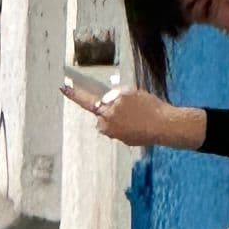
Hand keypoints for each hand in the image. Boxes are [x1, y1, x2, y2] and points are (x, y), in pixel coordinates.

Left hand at [60, 83, 206, 150]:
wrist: (166, 126)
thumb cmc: (151, 107)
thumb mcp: (133, 93)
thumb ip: (117, 95)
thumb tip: (110, 99)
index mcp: (109, 107)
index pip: (88, 99)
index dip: (75, 94)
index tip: (63, 88)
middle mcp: (108, 121)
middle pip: (101, 113)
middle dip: (109, 109)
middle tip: (129, 107)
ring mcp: (115, 133)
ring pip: (110, 123)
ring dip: (117, 118)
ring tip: (137, 115)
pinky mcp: (123, 140)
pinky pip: (119, 130)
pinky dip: (126, 126)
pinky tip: (139, 123)